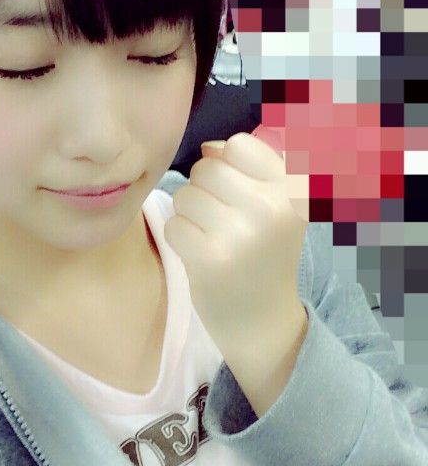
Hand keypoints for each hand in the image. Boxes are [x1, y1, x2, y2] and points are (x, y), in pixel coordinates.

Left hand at [163, 130, 308, 360]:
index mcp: (291, 189)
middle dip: (203, 191)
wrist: (262, 320)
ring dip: (189, 215)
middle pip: (205, 169)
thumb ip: (248, 167)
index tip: (238, 193)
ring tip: (212, 238)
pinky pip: (174, 225)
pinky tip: (201, 254)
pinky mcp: (211, 260)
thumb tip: (208, 148)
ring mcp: (241, 234)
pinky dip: (180, 239)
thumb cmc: (263, 253)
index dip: (227, 165)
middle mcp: (271, 208)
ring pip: (186, 196)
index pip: (239, 145)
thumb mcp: (275, 205)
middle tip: (220, 221)